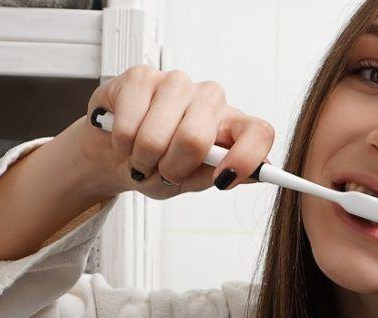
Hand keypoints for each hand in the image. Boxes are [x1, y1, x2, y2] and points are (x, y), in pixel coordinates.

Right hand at [61, 65, 275, 199]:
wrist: (115, 153)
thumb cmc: (158, 165)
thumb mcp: (188, 181)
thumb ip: (218, 175)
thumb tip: (261, 173)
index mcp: (230, 125)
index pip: (258, 132)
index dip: (246, 157)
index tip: (224, 180)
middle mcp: (209, 98)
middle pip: (194, 138)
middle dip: (170, 167)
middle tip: (161, 171)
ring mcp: (177, 83)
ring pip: (156, 136)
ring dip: (141, 158)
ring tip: (140, 156)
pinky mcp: (142, 76)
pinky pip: (128, 125)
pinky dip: (121, 143)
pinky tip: (124, 137)